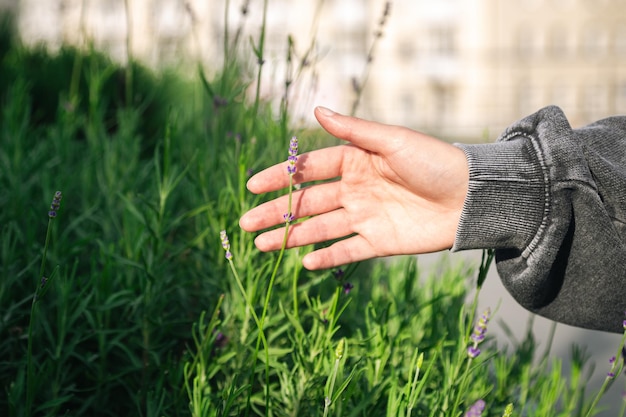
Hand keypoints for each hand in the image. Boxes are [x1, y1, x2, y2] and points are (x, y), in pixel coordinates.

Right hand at [239, 107, 468, 269]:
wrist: (472, 197)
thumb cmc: (435, 161)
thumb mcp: (393, 140)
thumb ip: (354, 131)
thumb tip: (317, 110)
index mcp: (356, 161)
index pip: (309, 170)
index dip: (281, 177)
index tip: (253, 186)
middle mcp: (355, 190)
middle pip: (307, 203)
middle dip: (276, 213)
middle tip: (246, 223)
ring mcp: (365, 217)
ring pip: (320, 228)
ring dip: (291, 236)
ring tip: (261, 246)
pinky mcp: (380, 242)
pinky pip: (348, 251)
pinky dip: (327, 257)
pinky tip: (304, 263)